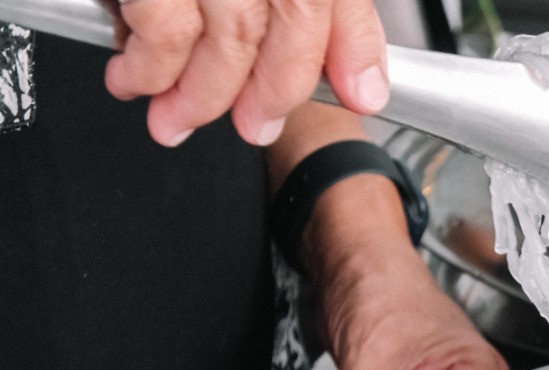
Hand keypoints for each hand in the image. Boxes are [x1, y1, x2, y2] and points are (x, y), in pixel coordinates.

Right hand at [104, 0, 388, 146]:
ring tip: (179, 117)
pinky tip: (136, 77)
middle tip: (254, 126)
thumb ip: (325, 7)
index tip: (358, 97)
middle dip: (275, 91)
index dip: (355, 52)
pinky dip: (150, 66)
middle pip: (291, 17)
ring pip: (228, 33)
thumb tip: (358, 80)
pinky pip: (162, 25)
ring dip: (203, 94)